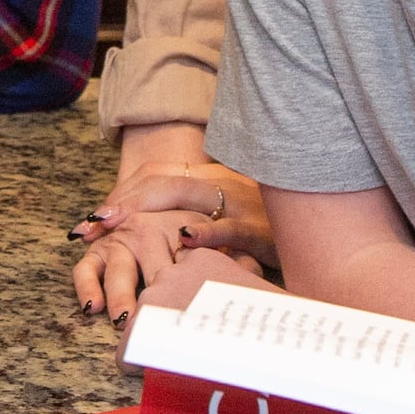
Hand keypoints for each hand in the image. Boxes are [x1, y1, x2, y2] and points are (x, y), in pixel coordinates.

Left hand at [67, 155, 273, 306]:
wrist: (322, 235)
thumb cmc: (268, 233)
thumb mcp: (228, 218)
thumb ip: (192, 216)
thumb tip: (150, 230)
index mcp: (213, 177)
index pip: (156, 173)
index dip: (121, 193)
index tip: (92, 220)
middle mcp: (224, 184)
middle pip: (163, 181)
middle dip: (122, 204)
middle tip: (92, 228)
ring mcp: (243, 205)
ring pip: (188, 196)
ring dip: (145, 211)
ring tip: (114, 228)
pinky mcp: (262, 232)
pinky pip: (232, 230)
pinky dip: (207, 234)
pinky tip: (183, 240)